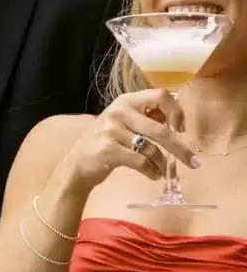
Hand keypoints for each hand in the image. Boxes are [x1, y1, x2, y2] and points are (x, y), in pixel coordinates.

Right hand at [59, 89, 196, 195]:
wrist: (78, 164)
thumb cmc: (106, 142)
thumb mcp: (125, 123)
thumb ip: (147, 118)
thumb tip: (177, 121)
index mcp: (127, 100)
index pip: (161, 95)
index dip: (176, 112)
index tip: (181, 129)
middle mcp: (119, 111)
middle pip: (161, 129)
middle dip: (180, 149)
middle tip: (193, 163)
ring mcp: (111, 130)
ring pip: (152, 149)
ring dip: (163, 164)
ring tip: (163, 171)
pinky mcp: (107, 150)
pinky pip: (141, 162)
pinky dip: (152, 171)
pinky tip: (153, 175)